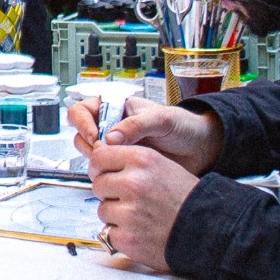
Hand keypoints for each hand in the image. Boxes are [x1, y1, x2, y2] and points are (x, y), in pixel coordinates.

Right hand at [71, 97, 223, 172]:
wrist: (199, 149)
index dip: (83, 123)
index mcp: (117, 107)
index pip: (84, 109)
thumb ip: (136, 125)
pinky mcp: (122, 163)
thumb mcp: (161, 119)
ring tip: (116, 162)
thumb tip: (111, 137)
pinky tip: (120, 172)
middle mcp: (112, 125)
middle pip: (81, 132)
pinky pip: (103, 167)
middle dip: (89, 144)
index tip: (96, 137)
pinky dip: (105, 171)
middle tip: (105, 153)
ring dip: (96, 159)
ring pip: (89, 152)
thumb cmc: (183, 126)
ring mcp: (116, 145)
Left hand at [85, 142, 198, 271]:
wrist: (208, 230)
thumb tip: (100, 162)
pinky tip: (141, 231)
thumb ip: (132, 162)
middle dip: (109, 193)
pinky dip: (121, 235)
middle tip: (129, 200)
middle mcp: (133, 183)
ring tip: (140, 217)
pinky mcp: (127, 237)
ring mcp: (129, 212)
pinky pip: (109, 232)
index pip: (99, 158)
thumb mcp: (163, 166)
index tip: (104, 174)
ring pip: (102, 210)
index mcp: (142, 160)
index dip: (99, 168)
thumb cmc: (186, 199)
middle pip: (98, 184)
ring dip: (116, 215)